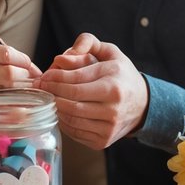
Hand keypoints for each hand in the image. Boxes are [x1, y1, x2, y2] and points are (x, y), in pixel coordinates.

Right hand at [0, 43, 41, 124]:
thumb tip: (31, 68)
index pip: (7, 54)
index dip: (25, 62)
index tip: (33, 70)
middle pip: (9, 74)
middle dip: (26, 80)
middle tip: (33, 84)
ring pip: (5, 92)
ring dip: (22, 95)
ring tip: (28, 96)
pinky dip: (13, 110)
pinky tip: (20, 110)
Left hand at [37, 33, 147, 149]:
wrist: (142, 104)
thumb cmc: (121, 75)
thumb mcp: (110, 52)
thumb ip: (87, 43)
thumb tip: (61, 58)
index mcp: (114, 83)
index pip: (76, 80)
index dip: (55, 77)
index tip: (45, 75)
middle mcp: (113, 107)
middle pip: (71, 100)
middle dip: (52, 92)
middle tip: (42, 86)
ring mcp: (109, 126)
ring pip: (71, 118)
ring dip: (55, 107)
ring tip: (50, 97)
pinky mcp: (103, 141)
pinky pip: (75, 131)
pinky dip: (63, 121)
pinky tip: (61, 110)